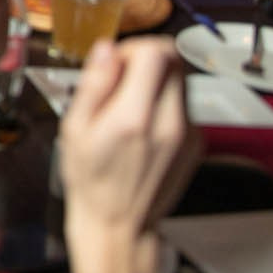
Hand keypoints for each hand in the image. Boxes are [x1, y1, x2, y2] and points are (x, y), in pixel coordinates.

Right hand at [59, 39, 198, 272]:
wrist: (120, 225)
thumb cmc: (90, 180)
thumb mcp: (74, 129)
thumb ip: (94, 85)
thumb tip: (107, 48)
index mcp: (134, 118)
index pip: (157, 52)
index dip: (134, 47)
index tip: (117, 63)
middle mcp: (170, 123)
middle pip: (176, 60)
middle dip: (148, 58)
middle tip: (122, 78)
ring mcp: (190, 134)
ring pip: (183, 79)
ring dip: (158, 78)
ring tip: (130, 103)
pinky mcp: (198, 142)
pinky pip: (184, 103)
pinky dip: (166, 100)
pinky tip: (144, 124)